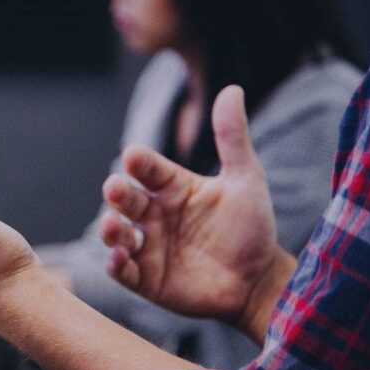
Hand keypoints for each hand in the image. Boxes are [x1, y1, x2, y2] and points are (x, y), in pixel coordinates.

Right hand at [100, 86, 293, 340]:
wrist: (259, 281)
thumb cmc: (251, 228)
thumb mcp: (246, 179)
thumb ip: (232, 137)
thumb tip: (232, 89)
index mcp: (172, 188)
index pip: (148, 169)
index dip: (139, 163)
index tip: (134, 157)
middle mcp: (154, 214)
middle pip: (126, 199)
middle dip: (117, 193)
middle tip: (115, 188)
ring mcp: (148, 247)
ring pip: (117, 233)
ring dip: (110, 229)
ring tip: (114, 226)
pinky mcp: (145, 279)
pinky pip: (122, 270)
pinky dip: (116, 264)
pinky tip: (119, 257)